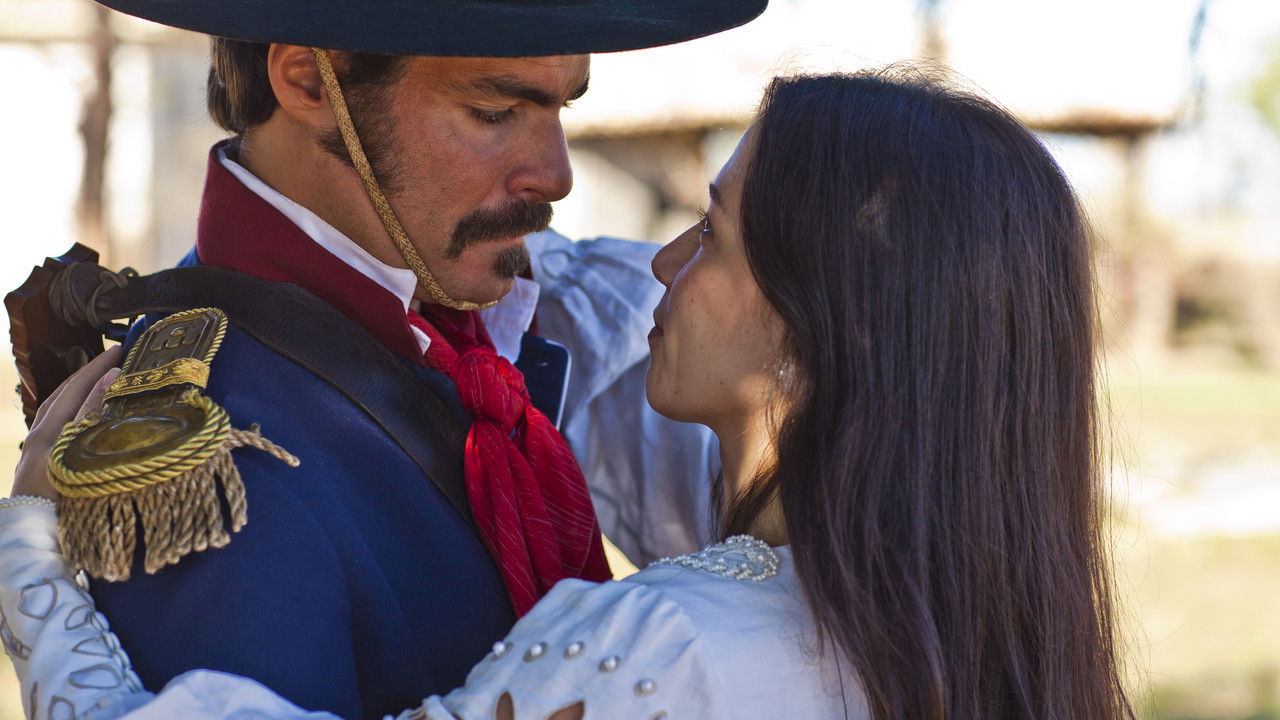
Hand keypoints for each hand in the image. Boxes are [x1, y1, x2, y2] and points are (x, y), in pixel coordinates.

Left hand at [12, 346, 123, 499]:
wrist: (30, 536)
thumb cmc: (59, 498)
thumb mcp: (79, 451)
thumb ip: (93, 413)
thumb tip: (111, 374)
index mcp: (47, 431)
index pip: (76, 388)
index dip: (98, 367)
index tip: (121, 348)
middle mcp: (37, 437)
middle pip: (61, 395)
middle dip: (87, 374)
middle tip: (111, 358)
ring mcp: (34, 452)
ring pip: (54, 411)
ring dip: (76, 392)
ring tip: (96, 381)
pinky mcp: (37, 465)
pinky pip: (53, 426)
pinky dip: (70, 411)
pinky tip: (81, 418)